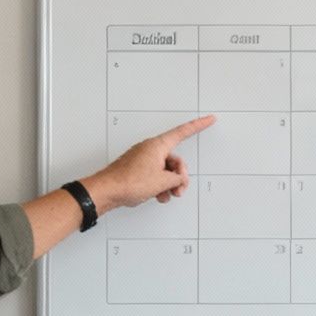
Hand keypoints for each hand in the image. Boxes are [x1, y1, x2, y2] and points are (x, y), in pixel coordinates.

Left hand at [86, 115, 213, 210]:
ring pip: (165, 170)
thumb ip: (177, 179)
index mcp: (158, 146)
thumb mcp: (162, 182)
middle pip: (175, 160)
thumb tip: (179, 180)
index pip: (183, 132)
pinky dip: (158, 186)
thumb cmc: (129, 182)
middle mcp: (150, 149)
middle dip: (179, 177)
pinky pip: (154, 175)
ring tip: (165, 195)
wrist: (106, 191)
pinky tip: (156, 196)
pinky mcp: (137, 169)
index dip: (198, 126)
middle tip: (178, 190)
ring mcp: (143, 159)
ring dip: (168, 184)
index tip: (209, 119)